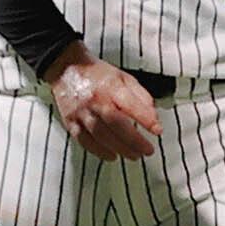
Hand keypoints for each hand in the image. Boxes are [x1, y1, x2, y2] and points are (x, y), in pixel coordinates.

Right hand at [47, 53, 164, 160]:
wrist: (66, 69)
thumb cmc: (97, 74)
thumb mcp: (124, 77)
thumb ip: (140, 95)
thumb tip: (153, 115)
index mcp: (110, 86)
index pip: (131, 104)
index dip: (146, 119)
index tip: (157, 130)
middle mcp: (95, 100)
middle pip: (116, 124)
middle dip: (134, 141)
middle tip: (147, 150)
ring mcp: (81, 112)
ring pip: (101, 135)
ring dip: (120, 148)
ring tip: (134, 156)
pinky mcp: (70, 122)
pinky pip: (85, 140)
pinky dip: (99, 151)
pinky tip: (112, 156)